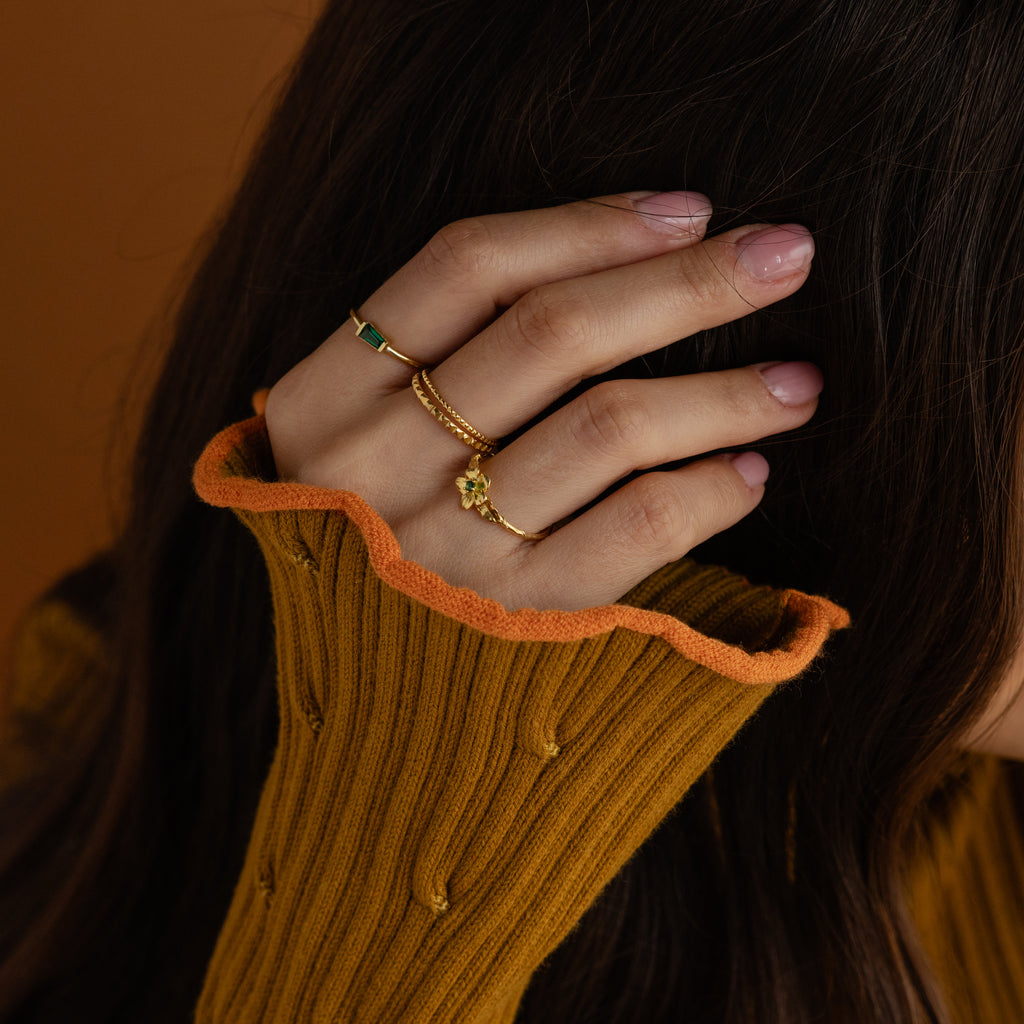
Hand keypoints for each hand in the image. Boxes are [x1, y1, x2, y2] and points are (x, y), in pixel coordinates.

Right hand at [264, 191, 821, 610]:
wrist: (359, 717)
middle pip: (550, 332)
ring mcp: (442, 550)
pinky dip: (705, 493)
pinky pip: (633, 532)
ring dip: (724, 391)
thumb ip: (440, 363)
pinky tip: (747, 475)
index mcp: (323, 397)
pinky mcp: (513, 624)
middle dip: (686, 282)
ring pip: (607, 424)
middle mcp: (373, 466)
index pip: (465, 266)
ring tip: (798, 383)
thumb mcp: (360, 442)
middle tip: (786, 254)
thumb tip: (628, 268)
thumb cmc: (375, 547)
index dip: (587, 223)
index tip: (688, 209)